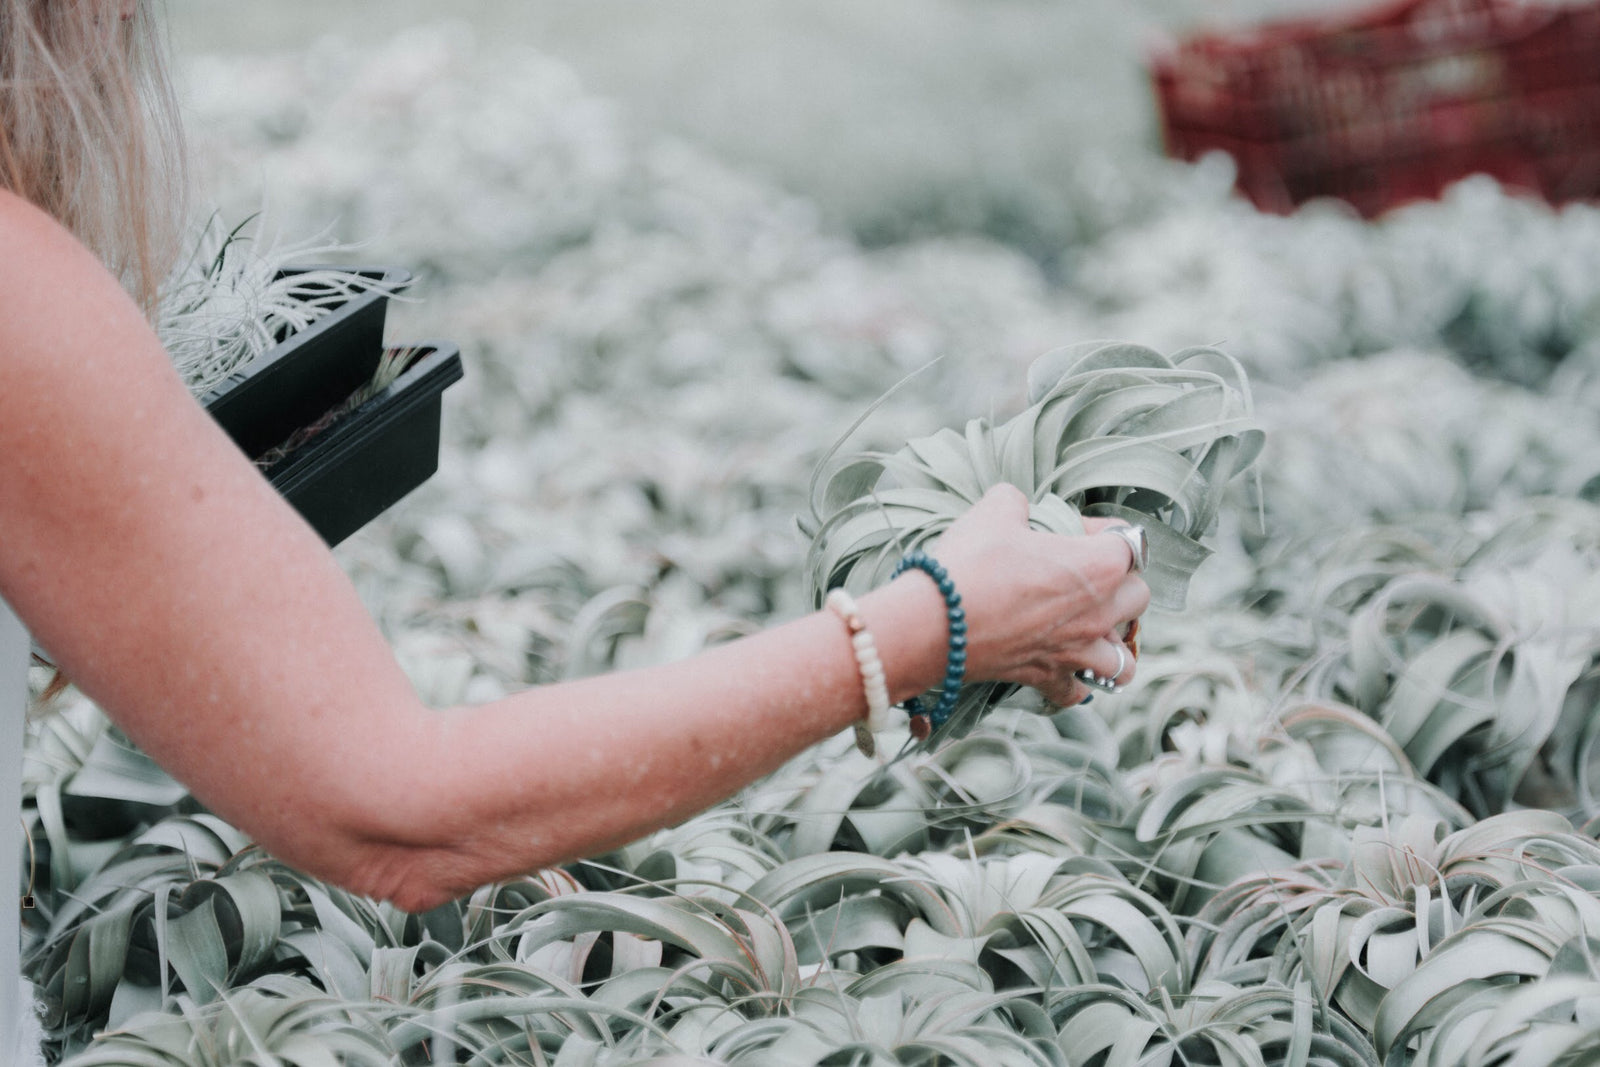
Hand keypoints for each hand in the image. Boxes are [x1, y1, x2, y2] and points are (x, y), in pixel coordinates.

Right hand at [926, 484, 1148, 705]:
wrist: (932, 623)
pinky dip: (1076, 683)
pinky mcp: (1048, 677)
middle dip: (1120, 582)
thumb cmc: (969, 564)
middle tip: (1083, 575)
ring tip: (1090, 631)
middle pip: (1139, 598)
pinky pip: (1079, 692)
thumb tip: (1017, 507)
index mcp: (1098, 566)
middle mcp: (1098, 613)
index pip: (1129, 542)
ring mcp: (1076, 651)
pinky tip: (1061, 666)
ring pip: (1124, 660)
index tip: (1075, 529)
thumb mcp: (994, 510)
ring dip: (1113, 644)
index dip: (1102, 530)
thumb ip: (1017, 501)